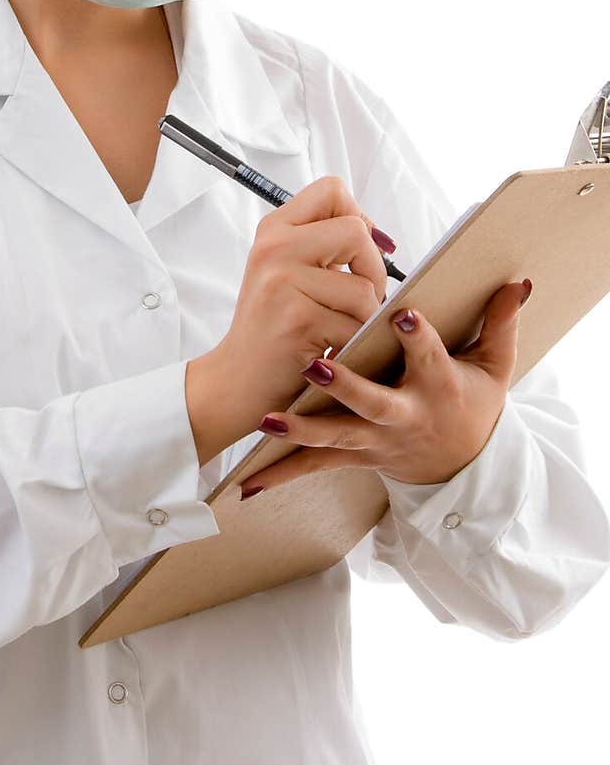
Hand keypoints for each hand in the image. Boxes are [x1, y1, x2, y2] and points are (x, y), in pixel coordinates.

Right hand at [185, 175, 393, 464]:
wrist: (237, 381)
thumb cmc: (273, 327)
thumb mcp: (285, 270)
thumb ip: (321, 244)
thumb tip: (379, 236)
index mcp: (274, 229)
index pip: (332, 189)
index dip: (358, 217)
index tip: (355, 252)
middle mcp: (274, 247)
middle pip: (356, 232)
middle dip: (372, 270)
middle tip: (358, 298)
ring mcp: (283, 282)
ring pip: (365, 287)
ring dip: (364, 317)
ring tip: (337, 330)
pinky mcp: (298, 319)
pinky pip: (357, 325)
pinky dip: (353, 344)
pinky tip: (330, 349)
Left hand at [237, 278, 532, 495]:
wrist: (460, 466)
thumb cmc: (472, 402)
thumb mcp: (495, 367)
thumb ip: (501, 323)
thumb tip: (516, 281)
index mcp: (438, 388)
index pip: (429, 358)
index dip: (417, 338)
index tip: (401, 314)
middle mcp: (404, 417)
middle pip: (374, 403)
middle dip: (345, 386)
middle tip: (314, 363)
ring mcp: (375, 442)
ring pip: (336, 437)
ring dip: (301, 429)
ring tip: (266, 420)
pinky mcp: (353, 458)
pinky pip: (315, 466)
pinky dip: (282, 472)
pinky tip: (248, 482)